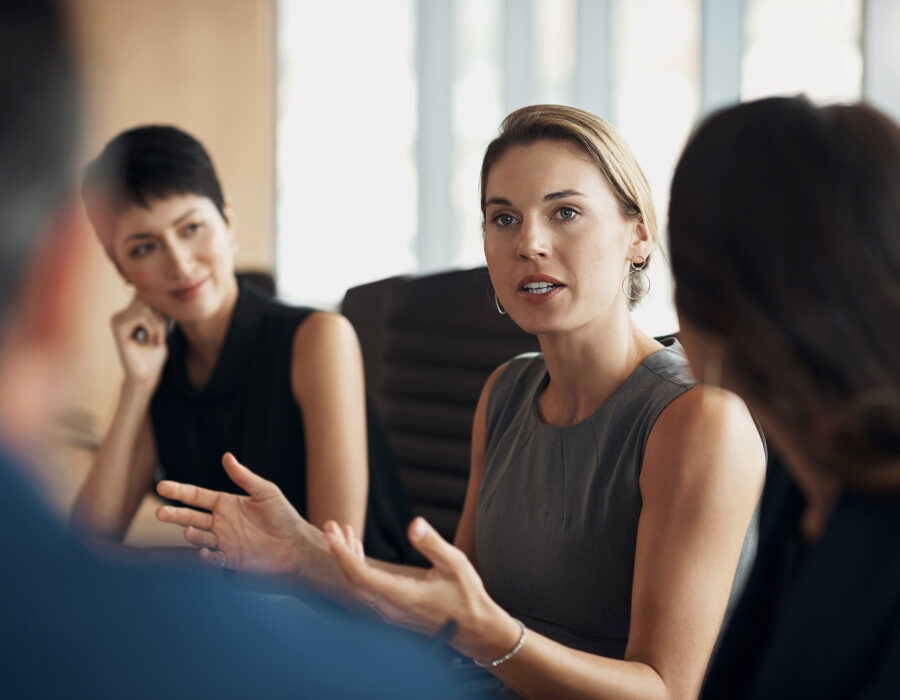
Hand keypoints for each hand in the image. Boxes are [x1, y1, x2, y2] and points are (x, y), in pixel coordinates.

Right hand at [111, 296, 167, 386]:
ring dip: (158, 324)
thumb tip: (164, 292)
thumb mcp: (162, 329)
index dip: (161, 307)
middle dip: (160, 316)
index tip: (167, 324)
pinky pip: (140, 315)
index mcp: (130, 313)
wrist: (146, 375)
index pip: (148, 296)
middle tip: (163, 335)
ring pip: (145, 307)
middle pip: (146, 298)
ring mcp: (117, 319)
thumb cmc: (154, 354)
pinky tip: (150, 341)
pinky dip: (152, 328)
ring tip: (158, 340)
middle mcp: (121, 314)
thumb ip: (160, 311)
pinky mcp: (117, 326)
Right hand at [155, 452, 314, 574]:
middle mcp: (221, 522)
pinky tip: (208, 551)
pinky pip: (212, 558)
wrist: (297, 545)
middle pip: (190, 517)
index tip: (161, 485)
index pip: (196, 496)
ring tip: (188, 530)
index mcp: (226, 503)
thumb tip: (226, 456)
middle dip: (174, 515)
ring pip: (198, 537)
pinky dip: (207, 556)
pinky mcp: (230, 559)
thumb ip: (244, 477)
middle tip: (159, 513)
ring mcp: (224, 541)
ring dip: (191, 534)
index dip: (179, 490)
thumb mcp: (265, 492)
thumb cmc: (284, 515)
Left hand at [324, 517, 520, 662]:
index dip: (343, 555)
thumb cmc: (467, 596)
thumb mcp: (455, 564)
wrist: (475, 629)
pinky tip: (358, 551)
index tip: (331, 535)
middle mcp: (391, 609)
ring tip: (343, 532)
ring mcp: (390, 613)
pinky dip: (358, 568)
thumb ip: (432, 544)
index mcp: (403, 596)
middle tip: (330, 526)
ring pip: (358, 586)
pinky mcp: (393, 612)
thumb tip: (413, 523)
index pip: (362, 577)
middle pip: (353, 581)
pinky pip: (366, 590)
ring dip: (348, 559)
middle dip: (339, 552)